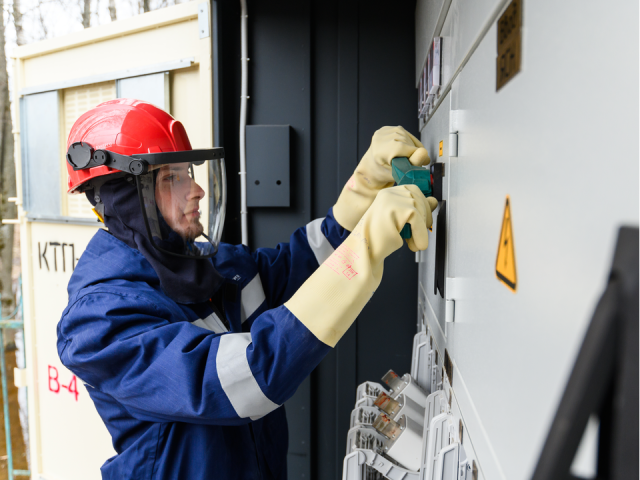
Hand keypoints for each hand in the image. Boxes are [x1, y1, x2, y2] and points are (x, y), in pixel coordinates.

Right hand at [286, 185, 437, 346]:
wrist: (361, 254)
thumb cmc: (376, 242)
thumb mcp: (399, 222)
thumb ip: (415, 210)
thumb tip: (433, 202)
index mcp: (387, 194)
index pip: (414, 190)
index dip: (422, 207)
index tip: (421, 223)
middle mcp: (388, 193)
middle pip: (420, 197)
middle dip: (424, 218)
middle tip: (416, 235)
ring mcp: (391, 200)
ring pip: (421, 209)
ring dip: (421, 230)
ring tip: (412, 242)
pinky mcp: (395, 209)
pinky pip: (418, 219)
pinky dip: (420, 235)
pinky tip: (413, 245)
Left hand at [333, 126, 430, 231]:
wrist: (372, 166)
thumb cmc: (384, 173)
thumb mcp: (400, 173)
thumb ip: (413, 164)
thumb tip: (424, 153)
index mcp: (381, 151)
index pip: (407, 149)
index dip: (417, 156)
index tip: (421, 163)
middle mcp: (381, 138)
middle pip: (408, 142)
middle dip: (413, 153)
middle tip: (407, 162)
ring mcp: (383, 132)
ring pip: (408, 137)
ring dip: (411, 147)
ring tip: (404, 156)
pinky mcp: (386, 128)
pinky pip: (405, 133)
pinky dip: (408, 142)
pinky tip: (402, 149)